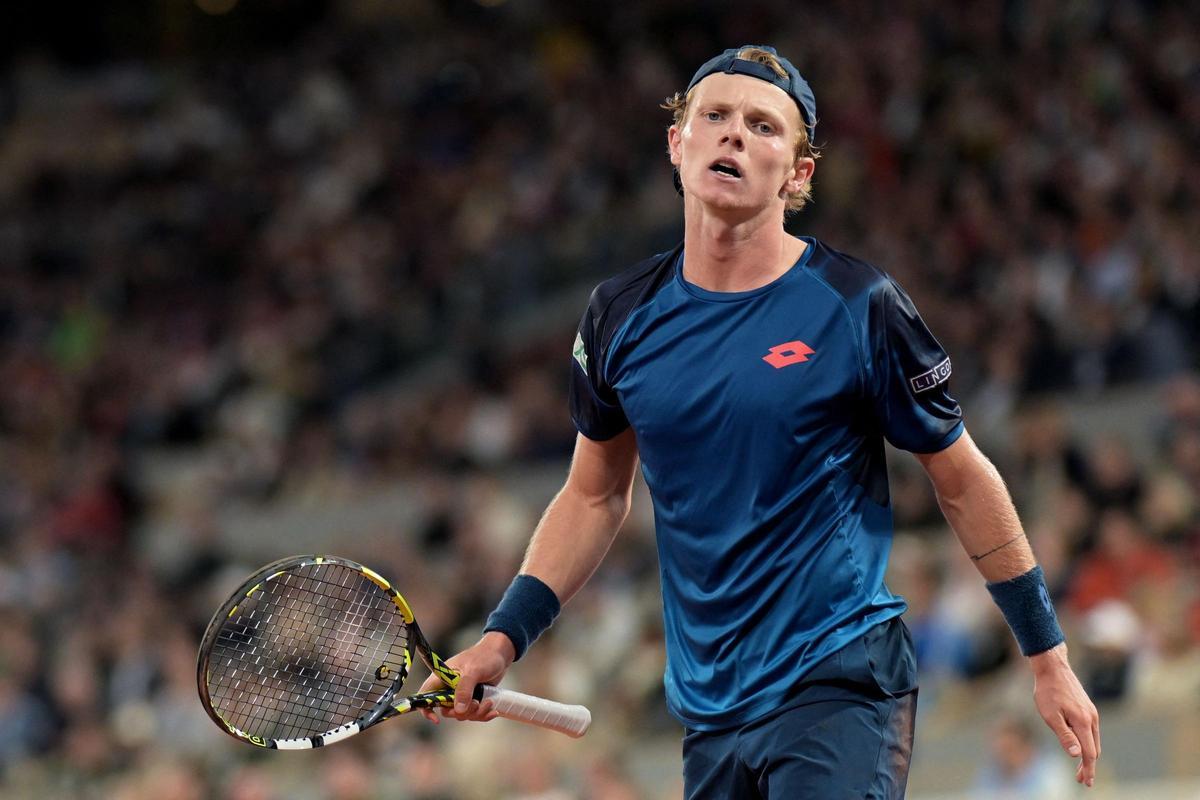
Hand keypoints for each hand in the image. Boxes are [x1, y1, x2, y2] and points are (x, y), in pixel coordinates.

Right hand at [417, 631, 515, 724]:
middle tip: (476, 704)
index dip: (426, 709)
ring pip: (462, 714)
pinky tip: (493, 711)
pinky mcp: (472, 699)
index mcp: (442, 678)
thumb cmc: (484, 656)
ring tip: (489, 703)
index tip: (436, 719)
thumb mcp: (473, 671)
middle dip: (462, 712)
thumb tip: (459, 710)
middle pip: (446, 710)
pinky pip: (473, 714)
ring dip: (476, 713)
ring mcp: (461, 695)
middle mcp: (449, 688)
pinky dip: (483, 715)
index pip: (425, 695)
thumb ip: (464, 689)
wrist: (500, 654)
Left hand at [1029, 643, 1100, 786]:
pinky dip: (1088, 743)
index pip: (1089, 753)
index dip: (1088, 769)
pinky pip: (1091, 731)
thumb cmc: (1048, 692)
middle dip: (1089, 766)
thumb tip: (1077, 755)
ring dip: (1089, 755)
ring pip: (1094, 740)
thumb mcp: (1051, 716)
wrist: (1053, 668)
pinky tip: (1080, 746)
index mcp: (1083, 722)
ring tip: (1080, 768)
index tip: (1086, 782)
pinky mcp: (1088, 708)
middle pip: (1094, 749)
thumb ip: (1065, 736)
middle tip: (1081, 779)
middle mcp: (1092, 719)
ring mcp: (1091, 713)